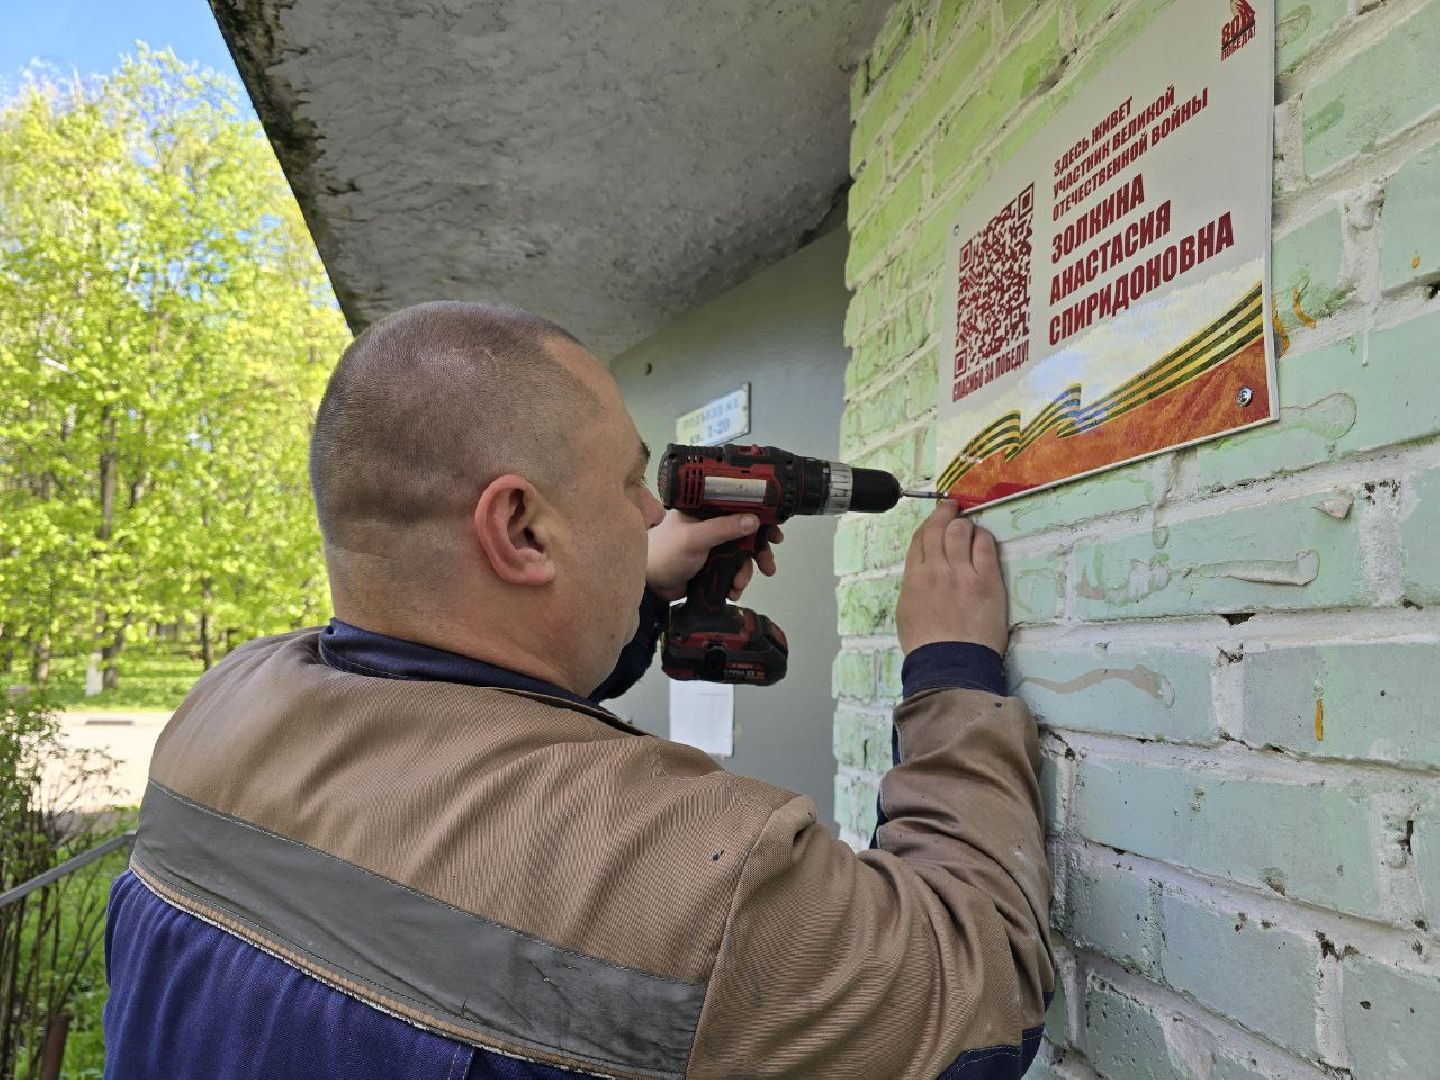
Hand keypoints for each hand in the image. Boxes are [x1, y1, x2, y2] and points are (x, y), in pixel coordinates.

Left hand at [646, 509, 782, 601]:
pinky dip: (736, 581)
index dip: (760, 516)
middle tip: (767, 566)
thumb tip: (753, 520)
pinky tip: (732, 591)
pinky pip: (733, 569)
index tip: (775, 530)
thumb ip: (723, 528)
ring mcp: (713, 544)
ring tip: (739, 585)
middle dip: (758, 552)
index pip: (739, 505)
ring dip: (746, 571)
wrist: (651, 585)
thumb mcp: (694, 538)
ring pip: (742, 554)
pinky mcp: (713, 564)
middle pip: (746, 533)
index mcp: (705, 508)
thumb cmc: (665, 553)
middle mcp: (711, 523)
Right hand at [896, 500, 1007, 655]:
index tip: (937, 516)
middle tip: (953, 509)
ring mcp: (962, 573)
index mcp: (913, 578)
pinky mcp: (986, 580)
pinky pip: (985, 546)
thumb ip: (915, 585)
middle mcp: (935, 570)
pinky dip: (983, 537)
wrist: (950, 664)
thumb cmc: (926, 645)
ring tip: (970, 526)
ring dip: (965, 524)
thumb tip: (924, 570)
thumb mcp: (907, 611)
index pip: (920, 539)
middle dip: (946, 514)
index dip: (929, 522)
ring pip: (961, 531)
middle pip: (939, 529)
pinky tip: (984, 539)